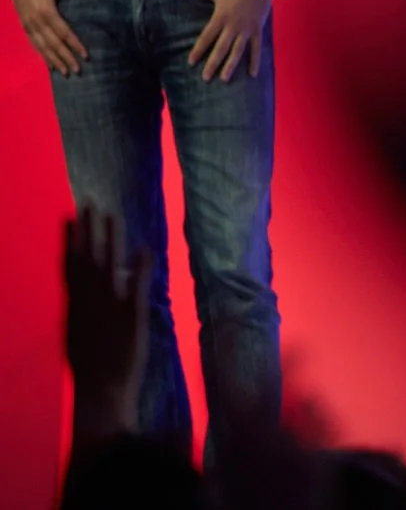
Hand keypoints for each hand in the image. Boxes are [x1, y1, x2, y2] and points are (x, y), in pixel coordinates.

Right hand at [5, 0, 86, 75]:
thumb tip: (87, 6)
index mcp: (47, 12)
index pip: (64, 33)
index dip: (75, 45)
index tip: (85, 55)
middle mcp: (36, 22)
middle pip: (54, 44)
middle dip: (66, 58)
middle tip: (78, 70)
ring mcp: (29, 26)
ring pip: (43, 48)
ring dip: (55, 61)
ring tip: (65, 72)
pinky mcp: (25, 27)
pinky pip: (35, 45)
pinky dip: (43, 56)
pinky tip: (49, 65)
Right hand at [64, 203, 153, 444]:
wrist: (101, 393)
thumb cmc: (91, 368)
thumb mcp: (77, 335)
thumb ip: (82, 310)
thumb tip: (83, 291)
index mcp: (75, 307)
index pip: (71, 267)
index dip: (71, 241)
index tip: (70, 218)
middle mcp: (89, 302)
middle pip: (87, 258)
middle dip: (88, 230)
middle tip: (88, 203)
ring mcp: (109, 307)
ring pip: (108, 264)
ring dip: (111, 239)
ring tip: (112, 214)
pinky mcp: (131, 317)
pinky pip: (135, 286)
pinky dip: (139, 267)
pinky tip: (143, 248)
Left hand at [189, 0, 269, 82]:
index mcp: (220, 17)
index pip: (206, 37)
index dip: (198, 50)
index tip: (191, 62)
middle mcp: (232, 26)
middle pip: (221, 48)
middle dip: (212, 64)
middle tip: (206, 78)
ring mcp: (246, 29)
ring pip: (237, 51)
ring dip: (231, 66)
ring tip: (224, 79)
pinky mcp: (258, 29)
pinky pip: (256, 48)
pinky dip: (255, 61)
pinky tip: (252, 74)